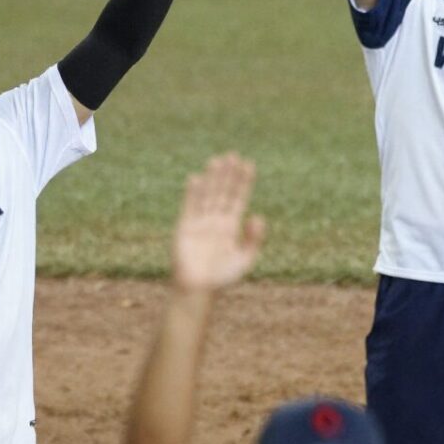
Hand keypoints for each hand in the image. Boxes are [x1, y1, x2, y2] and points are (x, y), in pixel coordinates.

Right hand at [170, 155, 265, 294]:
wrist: (198, 288)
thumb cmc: (222, 277)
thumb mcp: (245, 259)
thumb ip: (253, 239)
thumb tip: (258, 217)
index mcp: (231, 226)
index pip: (238, 198)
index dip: (243, 182)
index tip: (249, 165)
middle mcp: (216, 220)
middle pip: (223, 192)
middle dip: (228, 175)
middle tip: (233, 155)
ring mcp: (200, 222)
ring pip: (208, 195)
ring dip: (212, 178)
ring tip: (217, 160)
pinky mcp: (185, 226)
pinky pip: (190, 206)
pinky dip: (193, 193)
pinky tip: (197, 179)